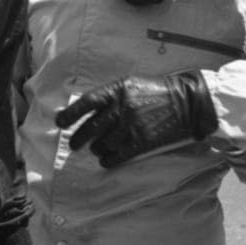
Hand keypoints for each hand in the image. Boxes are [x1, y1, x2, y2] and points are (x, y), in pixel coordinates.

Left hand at [54, 71, 216, 167]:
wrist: (186, 102)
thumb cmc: (156, 91)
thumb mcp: (131, 84)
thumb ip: (110, 95)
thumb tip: (88, 109)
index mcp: (117, 91)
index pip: (86, 104)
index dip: (70, 114)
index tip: (60, 123)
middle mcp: (121, 109)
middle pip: (89, 128)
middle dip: (77, 139)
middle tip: (74, 144)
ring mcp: (130, 127)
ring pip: (101, 145)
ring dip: (96, 149)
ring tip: (98, 148)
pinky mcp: (141, 143)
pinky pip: (115, 156)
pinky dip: (108, 160)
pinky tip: (107, 159)